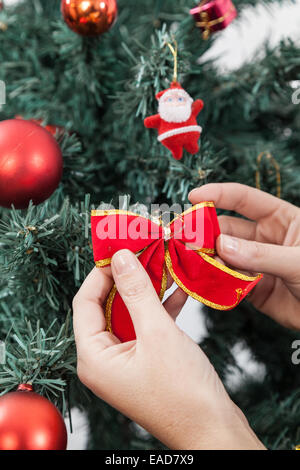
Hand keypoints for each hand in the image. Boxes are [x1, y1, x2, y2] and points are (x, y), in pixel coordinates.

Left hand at [73, 249, 264, 449]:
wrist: (213, 430)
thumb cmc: (182, 392)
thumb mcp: (157, 333)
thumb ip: (137, 291)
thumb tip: (122, 257)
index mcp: (94, 357)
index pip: (85, 302)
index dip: (101, 273)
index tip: (120, 249)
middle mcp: (104, 359)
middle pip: (107, 306)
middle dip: (127, 278)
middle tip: (144, 252)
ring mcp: (125, 361)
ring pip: (129, 313)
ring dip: (146, 290)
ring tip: (163, 263)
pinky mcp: (145, 361)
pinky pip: (145, 326)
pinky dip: (160, 307)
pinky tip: (178, 289)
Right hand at [189, 183, 299, 329]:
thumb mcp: (298, 261)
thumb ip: (261, 254)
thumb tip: (222, 246)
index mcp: (280, 219)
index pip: (244, 199)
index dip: (219, 194)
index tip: (195, 196)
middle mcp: (263, 238)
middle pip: (226, 228)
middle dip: (204, 232)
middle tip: (184, 239)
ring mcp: (255, 263)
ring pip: (222, 256)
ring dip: (205, 259)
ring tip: (189, 263)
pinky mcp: (251, 288)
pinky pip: (226, 282)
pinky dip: (213, 283)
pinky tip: (202, 283)